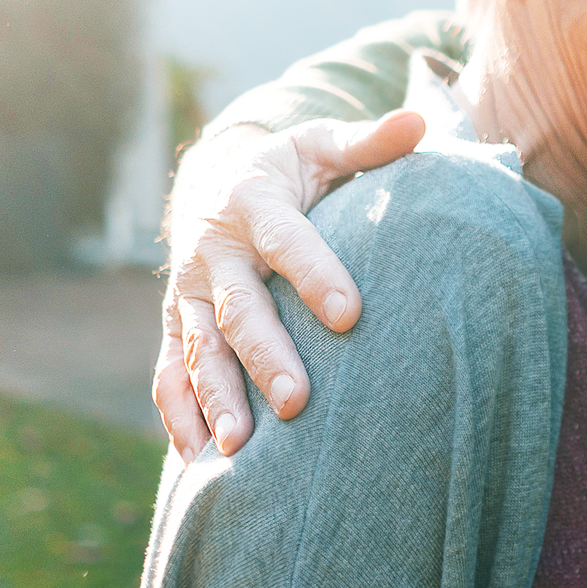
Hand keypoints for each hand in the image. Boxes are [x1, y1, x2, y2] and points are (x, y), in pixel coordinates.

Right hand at [149, 110, 428, 455]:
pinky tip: (199, 463)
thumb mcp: (320, 146)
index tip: (350, 316)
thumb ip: (368, 143)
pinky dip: (179, 418)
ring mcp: (185, 293)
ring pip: (196, 350)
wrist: (211, 178)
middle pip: (236, 309)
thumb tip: (419, 124)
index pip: (287, 242)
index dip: (316, 275)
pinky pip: (168, 374)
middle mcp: (212, 252)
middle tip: (297, 402)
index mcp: (254, 204)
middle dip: (264, 356)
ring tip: (240, 448)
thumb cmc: (285, 170)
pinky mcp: (171, 325)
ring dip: (215, 398)